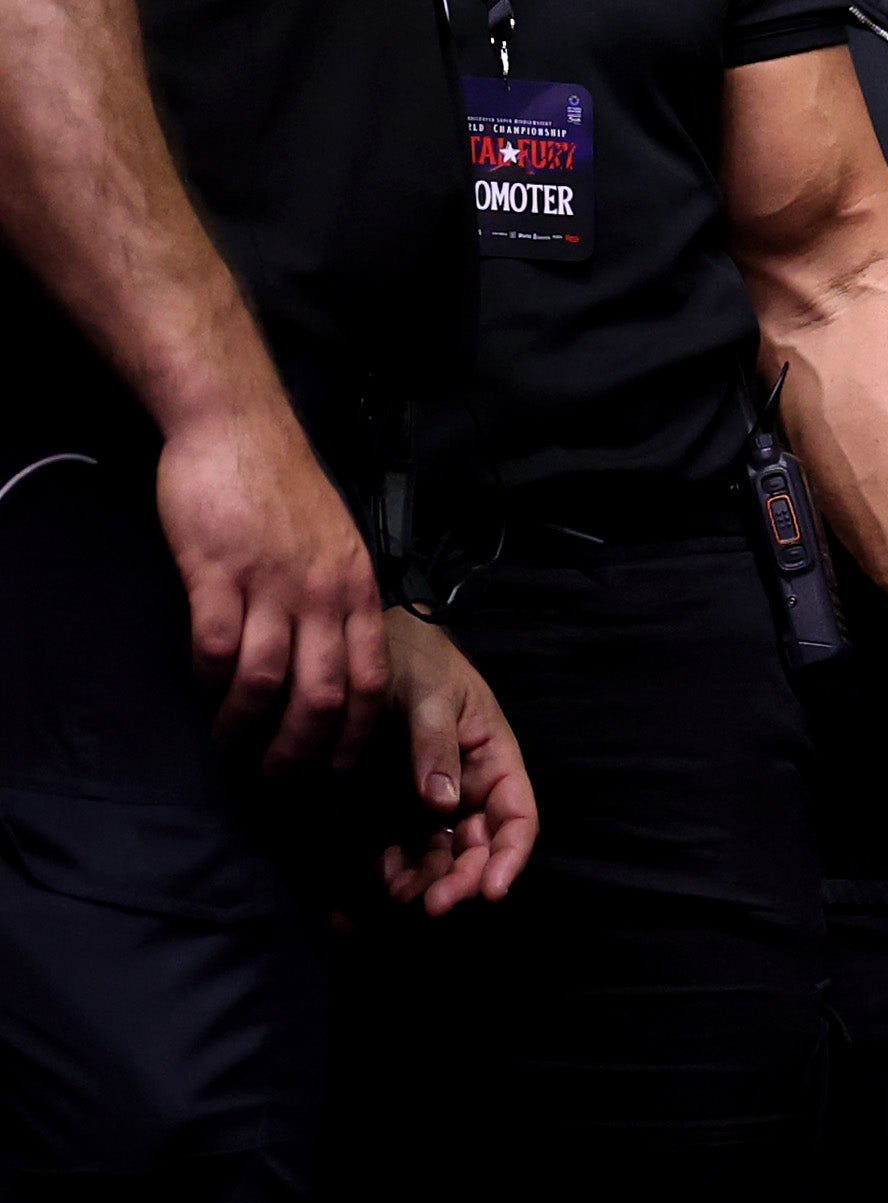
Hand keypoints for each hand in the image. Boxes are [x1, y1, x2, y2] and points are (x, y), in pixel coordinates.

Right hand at [153, 396, 385, 771]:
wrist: (240, 427)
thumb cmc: (284, 489)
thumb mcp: (336, 544)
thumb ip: (339, 598)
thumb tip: (335, 658)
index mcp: (357, 587)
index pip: (372, 678)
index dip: (355, 733)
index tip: (335, 768)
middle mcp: (324, 591)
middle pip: (323, 693)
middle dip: (301, 748)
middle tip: (276, 775)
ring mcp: (271, 581)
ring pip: (267, 679)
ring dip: (245, 722)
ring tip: (230, 741)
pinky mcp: (218, 570)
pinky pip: (214, 644)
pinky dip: (206, 677)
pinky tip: (201, 686)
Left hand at [374, 610, 536, 914]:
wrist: (364, 650)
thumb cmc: (413, 662)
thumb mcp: (429, 695)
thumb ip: (436, 746)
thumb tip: (443, 804)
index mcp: (494, 759)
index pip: (517, 816)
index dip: (511, 856)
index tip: (490, 890)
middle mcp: (468, 788)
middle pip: (480, 849)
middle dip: (463, 881)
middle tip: (435, 905)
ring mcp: (429, 803)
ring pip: (441, 859)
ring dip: (428, 885)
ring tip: (402, 897)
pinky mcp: (391, 811)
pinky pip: (400, 853)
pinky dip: (394, 874)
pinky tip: (380, 882)